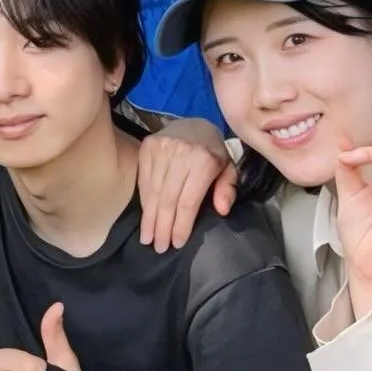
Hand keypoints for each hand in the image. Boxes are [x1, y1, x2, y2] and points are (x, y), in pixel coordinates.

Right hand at [136, 122, 236, 250]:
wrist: (194, 123)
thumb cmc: (213, 151)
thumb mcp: (228, 169)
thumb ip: (228, 189)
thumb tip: (221, 210)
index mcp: (204, 160)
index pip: (188, 201)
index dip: (181, 225)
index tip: (176, 243)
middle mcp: (181, 153)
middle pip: (168, 200)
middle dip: (162, 227)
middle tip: (159, 247)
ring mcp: (161, 149)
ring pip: (153, 192)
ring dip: (149, 218)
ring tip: (148, 238)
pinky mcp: (146, 147)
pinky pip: (143, 181)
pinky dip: (144, 202)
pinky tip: (146, 217)